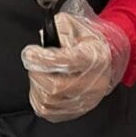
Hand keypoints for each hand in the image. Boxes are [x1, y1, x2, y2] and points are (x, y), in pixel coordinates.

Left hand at [21, 1, 129, 122]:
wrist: (105, 58)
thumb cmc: (87, 41)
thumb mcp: (74, 24)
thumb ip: (58, 28)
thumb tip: (43, 41)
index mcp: (93, 57)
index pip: (66, 62)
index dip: (42, 58)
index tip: (30, 52)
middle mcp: (94, 82)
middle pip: (55, 86)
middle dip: (36, 73)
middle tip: (33, 62)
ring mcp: (87, 100)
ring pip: (49, 100)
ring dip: (36, 85)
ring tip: (39, 73)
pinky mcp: (78, 110)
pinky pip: (49, 112)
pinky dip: (38, 98)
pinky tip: (41, 86)